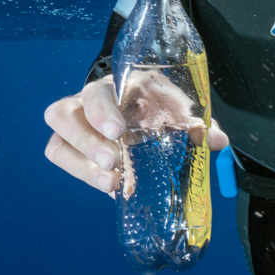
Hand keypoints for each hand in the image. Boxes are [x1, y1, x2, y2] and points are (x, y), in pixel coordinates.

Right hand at [44, 74, 228, 193]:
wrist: (142, 103)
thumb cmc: (160, 104)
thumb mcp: (178, 109)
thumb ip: (196, 124)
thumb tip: (217, 141)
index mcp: (115, 86)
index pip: (96, 93)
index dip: (102, 112)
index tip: (118, 132)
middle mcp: (85, 102)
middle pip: (61, 115)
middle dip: (86, 141)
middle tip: (114, 162)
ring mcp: (75, 126)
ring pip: (57, 143)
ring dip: (81, 166)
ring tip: (112, 182)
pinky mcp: (71, 148)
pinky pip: (63, 160)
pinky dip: (85, 176)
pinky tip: (112, 188)